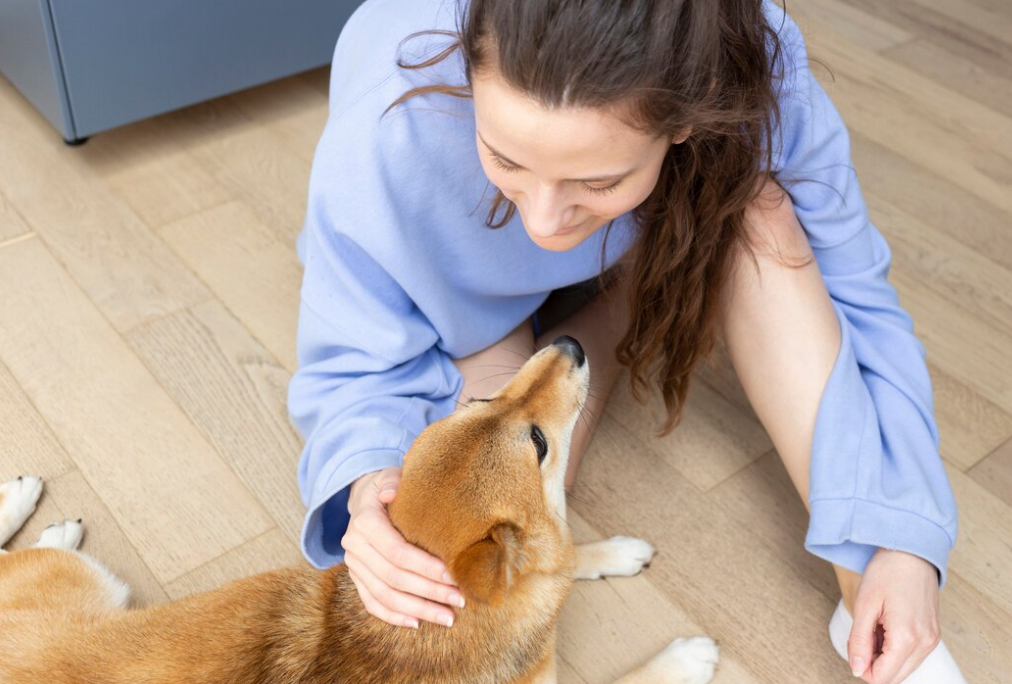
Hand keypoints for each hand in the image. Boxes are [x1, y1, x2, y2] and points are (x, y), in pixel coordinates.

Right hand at [342, 466, 463, 628]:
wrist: (366, 498)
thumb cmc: (388, 487)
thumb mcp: (391, 475)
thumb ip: (393, 481)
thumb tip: (391, 493)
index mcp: (365, 521)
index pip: (397, 551)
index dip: (426, 567)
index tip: (454, 576)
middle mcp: (354, 546)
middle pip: (394, 577)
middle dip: (429, 591)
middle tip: (459, 600)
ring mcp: (353, 565)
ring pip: (385, 595)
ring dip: (417, 609)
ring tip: (447, 617)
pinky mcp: (356, 578)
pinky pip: (372, 603)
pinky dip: (393, 615)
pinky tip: (417, 622)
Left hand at [848, 548, 941, 683]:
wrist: (911, 552)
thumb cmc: (888, 572)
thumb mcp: (865, 605)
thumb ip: (859, 641)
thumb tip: (857, 668)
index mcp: (907, 637)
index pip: (883, 677)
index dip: (862, 668)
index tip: (855, 647)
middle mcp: (925, 643)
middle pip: (895, 676)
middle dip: (874, 663)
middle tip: (863, 634)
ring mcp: (932, 639)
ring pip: (904, 667)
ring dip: (885, 656)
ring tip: (876, 627)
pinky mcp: (933, 633)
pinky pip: (913, 654)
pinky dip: (896, 648)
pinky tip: (887, 626)